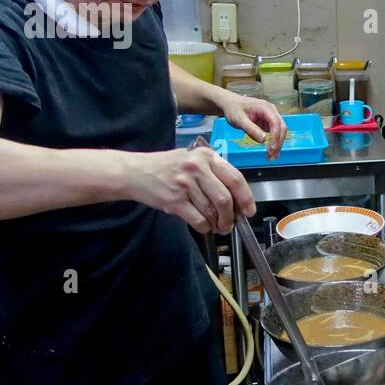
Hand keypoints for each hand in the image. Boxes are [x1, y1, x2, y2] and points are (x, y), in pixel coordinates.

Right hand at [125, 147, 254, 233]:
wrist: (135, 172)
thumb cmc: (165, 167)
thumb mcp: (192, 159)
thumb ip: (214, 173)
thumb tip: (237, 197)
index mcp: (206, 156)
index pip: (235, 178)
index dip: (246, 198)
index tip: (249, 211)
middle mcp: (197, 168)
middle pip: (225, 198)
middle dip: (231, 216)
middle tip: (230, 224)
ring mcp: (185, 184)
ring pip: (212, 211)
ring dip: (217, 223)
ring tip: (216, 225)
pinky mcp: (174, 200)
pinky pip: (198, 219)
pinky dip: (204, 227)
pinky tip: (203, 225)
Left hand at [221, 92, 286, 160]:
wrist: (231, 104)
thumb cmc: (234, 109)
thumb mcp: (239, 119)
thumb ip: (250, 129)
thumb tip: (263, 140)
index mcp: (265, 107)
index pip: (276, 123)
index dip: (275, 137)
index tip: (271, 148)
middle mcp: (271, 111)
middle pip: (281, 128)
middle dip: (278, 143)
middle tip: (271, 156)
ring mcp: (271, 116)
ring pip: (280, 131)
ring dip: (277, 144)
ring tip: (271, 156)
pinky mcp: (268, 122)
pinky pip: (275, 133)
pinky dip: (274, 142)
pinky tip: (270, 151)